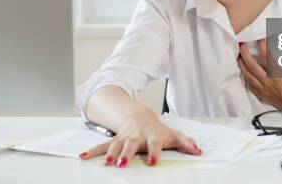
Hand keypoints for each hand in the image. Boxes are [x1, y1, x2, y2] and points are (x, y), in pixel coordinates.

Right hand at [79, 109, 201, 166]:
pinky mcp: (114, 141)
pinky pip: (102, 146)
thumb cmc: (156, 129)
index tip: (153, 162)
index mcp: (152, 135)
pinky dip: (92, 151)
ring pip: (115, 145)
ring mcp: (124, 138)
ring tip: (106, 164)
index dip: (154, 152)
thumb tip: (198, 151)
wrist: (139, 117)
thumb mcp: (172, 134)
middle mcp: (136, 136)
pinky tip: (83, 156)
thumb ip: (185, 142)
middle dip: (127, 154)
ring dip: (110, 154)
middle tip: (124, 164)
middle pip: (131, 144)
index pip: (155, 143)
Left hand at [238, 39, 281, 110]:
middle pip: (252, 66)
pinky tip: (244, 73)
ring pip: (248, 76)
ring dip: (242, 66)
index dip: (262, 46)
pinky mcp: (263, 96)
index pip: (266, 57)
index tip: (259, 39)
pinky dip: (246, 78)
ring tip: (239, 57)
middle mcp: (268, 83)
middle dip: (245, 54)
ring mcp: (264, 90)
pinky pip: (250, 86)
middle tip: (242, 45)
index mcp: (278, 75)